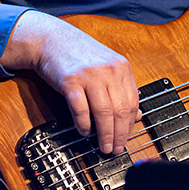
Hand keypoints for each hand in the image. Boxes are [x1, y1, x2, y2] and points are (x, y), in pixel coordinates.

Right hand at [0, 11, 140, 153]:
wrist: (52, 40)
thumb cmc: (80, 56)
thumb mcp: (107, 67)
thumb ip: (121, 89)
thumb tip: (136, 116)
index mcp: (121, 67)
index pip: (132, 102)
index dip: (130, 124)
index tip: (127, 138)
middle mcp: (108, 70)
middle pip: (120, 110)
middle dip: (119, 134)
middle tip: (116, 148)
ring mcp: (89, 75)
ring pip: (104, 112)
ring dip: (104, 134)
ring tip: (104, 146)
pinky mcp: (70, 81)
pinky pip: (80, 109)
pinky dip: (83, 124)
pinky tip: (84, 131)